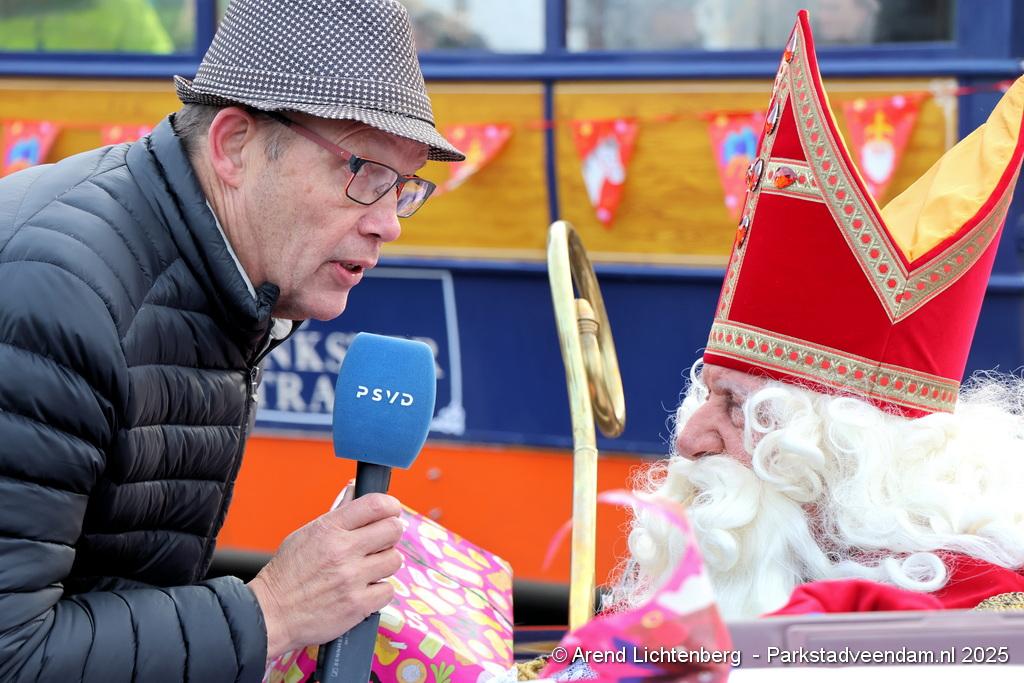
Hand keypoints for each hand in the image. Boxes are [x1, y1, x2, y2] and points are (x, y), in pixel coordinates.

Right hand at [248, 493, 403, 659]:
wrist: (271, 614)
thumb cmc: (287, 574)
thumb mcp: (306, 534)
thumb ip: (336, 514)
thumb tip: (354, 489)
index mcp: (329, 529)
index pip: (375, 505)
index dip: (390, 506)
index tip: (391, 511)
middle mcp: (343, 550)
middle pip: (393, 530)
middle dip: (390, 534)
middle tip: (380, 542)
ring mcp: (352, 578)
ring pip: (394, 560)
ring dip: (385, 563)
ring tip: (368, 568)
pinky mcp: (357, 605)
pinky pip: (388, 590)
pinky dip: (379, 591)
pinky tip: (363, 590)